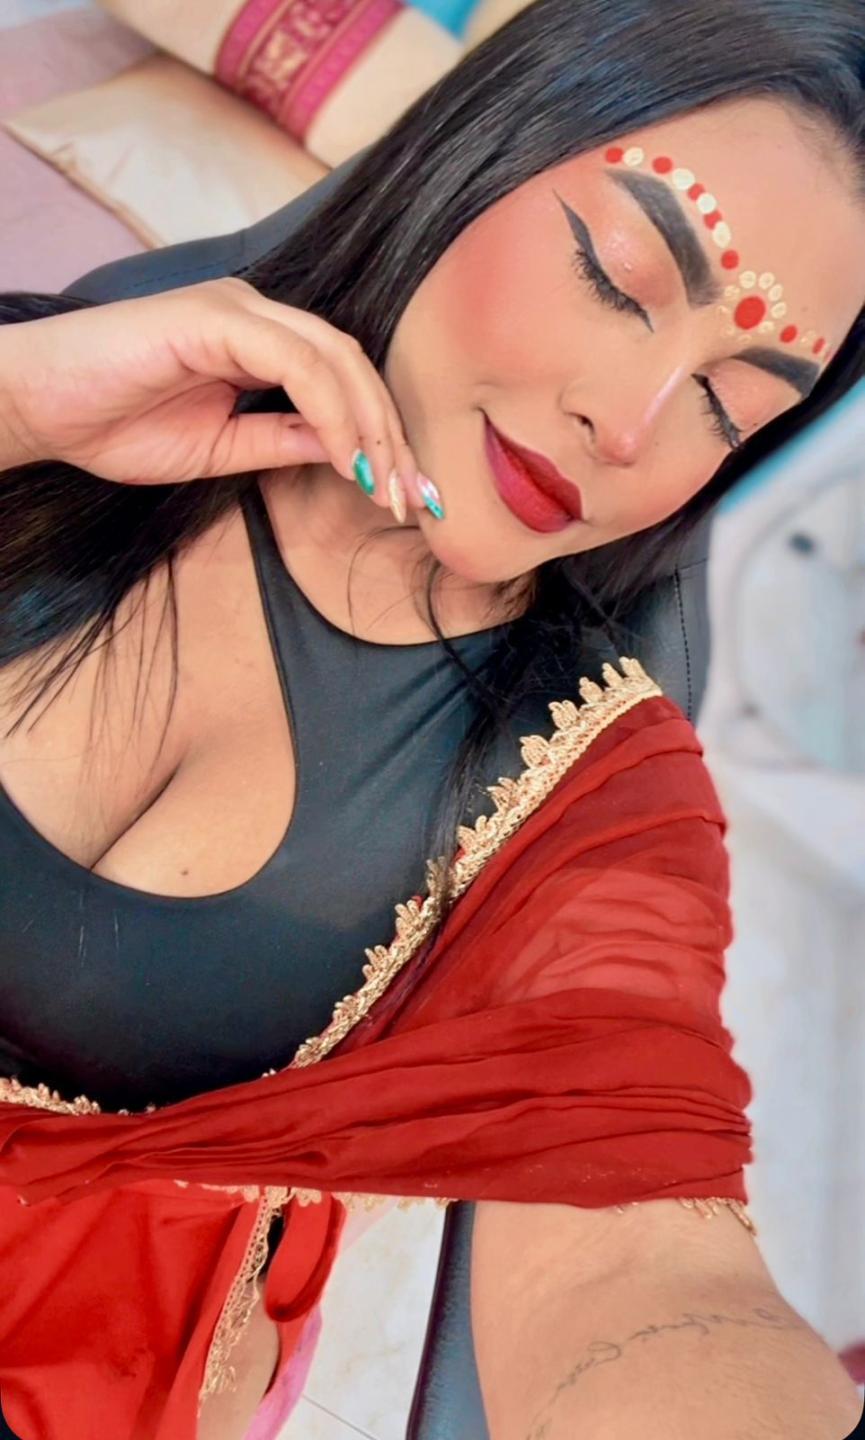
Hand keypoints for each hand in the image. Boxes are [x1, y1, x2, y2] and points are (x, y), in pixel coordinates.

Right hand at [0, 278, 426, 516]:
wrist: (41, 409)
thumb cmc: (116, 425)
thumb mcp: (222, 450)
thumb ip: (283, 441)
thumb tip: (350, 455)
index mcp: (261, 344)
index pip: (344, 381)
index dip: (383, 438)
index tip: (408, 498)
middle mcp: (258, 316)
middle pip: (354, 367)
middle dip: (392, 437)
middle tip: (415, 501)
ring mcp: (238, 309)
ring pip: (336, 358)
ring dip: (371, 427)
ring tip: (386, 487)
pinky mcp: (215, 317)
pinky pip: (296, 360)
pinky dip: (331, 409)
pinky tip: (347, 458)